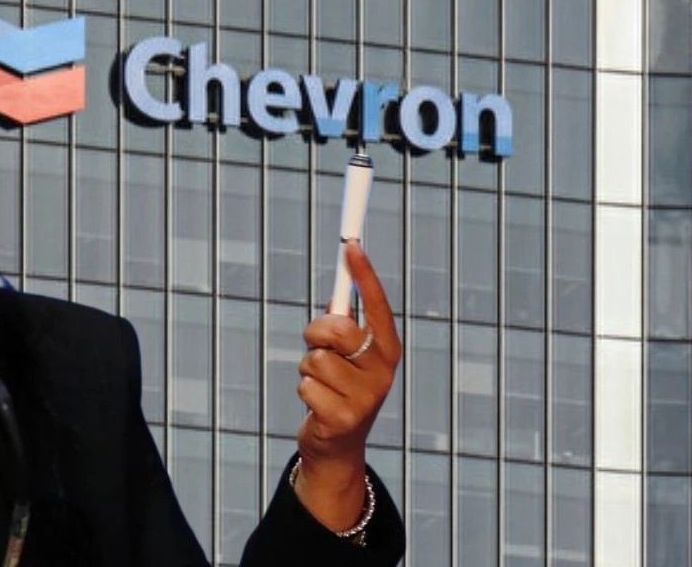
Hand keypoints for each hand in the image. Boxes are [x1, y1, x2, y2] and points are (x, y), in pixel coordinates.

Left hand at [293, 242, 400, 530]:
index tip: (351, 245)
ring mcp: (365, 397)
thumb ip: (344, 323)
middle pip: (337, 329)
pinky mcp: (342, 418)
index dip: (365, 275)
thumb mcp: (347, 355)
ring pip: (314, 359)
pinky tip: (317, 406)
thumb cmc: (339, 387)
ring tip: (320, 384)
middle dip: (316, 332)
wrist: (337, 446)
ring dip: (307, 368)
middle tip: (316, 344)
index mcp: (387, 351)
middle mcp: (382, 372)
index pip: (379, 307)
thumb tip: (337, 285)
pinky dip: (304, 391)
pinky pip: (305, 384)